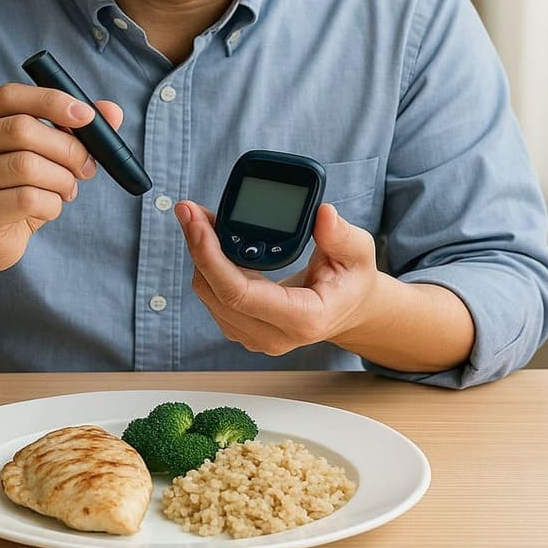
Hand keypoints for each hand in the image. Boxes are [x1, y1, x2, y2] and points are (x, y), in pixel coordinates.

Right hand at [0, 83, 122, 276]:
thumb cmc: (8, 191)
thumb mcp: (38, 155)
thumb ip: (71, 130)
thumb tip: (112, 111)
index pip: (9, 96)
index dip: (51, 101)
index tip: (87, 116)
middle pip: (21, 129)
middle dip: (67, 147)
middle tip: (87, 166)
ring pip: (27, 165)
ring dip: (61, 179)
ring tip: (66, 189)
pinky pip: (27, 199)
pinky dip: (52, 204)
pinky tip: (48, 208)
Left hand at [175, 200, 379, 355]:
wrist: (349, 307)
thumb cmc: (351, 281)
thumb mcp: (358, 253)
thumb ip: (341, 236)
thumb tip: (323, 215)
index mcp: (302, 318)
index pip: (239, 294)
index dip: (210, 257)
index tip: (196, 222)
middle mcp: (273, 335)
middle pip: (214, 292)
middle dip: (196, 246)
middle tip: (189, 210)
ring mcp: (255, 336)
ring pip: (207, 295)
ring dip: (199, 254)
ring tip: (202, 220)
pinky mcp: (243, 328)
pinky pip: (212, 296)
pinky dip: (206, 265)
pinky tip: (211, 240)